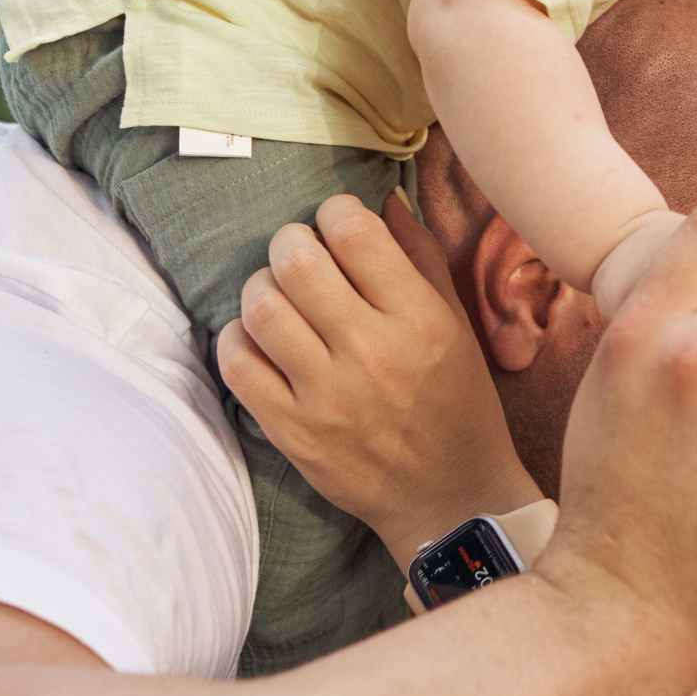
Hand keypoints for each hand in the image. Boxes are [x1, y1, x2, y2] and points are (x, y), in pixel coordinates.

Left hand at [219, 191, 537, 568]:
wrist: (449, 495)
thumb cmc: (458, 402)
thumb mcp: (456, 325)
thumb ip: (420, 257)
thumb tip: (382, 200)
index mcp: (418, 318)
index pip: (355, 233)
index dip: (336, 212)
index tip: (337, 223)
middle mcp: (371, 352)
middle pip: (297, 261)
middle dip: (290, 241)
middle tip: (298, 252)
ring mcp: (326, 396)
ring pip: (261, 307)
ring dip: (262, 286)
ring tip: (278, 294)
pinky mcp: (292, 432)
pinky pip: (237, 364)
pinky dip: (238, 338)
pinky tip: (260, 338)